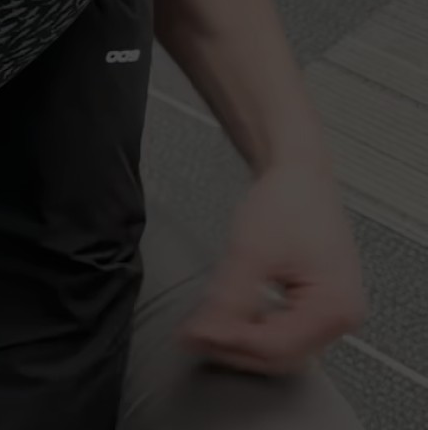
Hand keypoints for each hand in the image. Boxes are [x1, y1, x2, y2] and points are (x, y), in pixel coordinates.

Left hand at [184, 163, 365, 374]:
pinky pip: (282, 334)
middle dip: (233, 349)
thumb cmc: (287, 202)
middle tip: (192, 337)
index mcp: (334, 307)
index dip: (229, 343)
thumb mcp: (250, 252)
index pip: (275, 346)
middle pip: (279, 357)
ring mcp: (331, 314)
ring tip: (203, 330)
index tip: (193, 335)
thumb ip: (228, 299)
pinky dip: (251, 332)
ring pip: (280, 351)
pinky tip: (225, 322)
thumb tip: (203, 334)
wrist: (299, 175)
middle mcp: (341, 318)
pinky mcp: (317, 307)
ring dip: (240, 344)